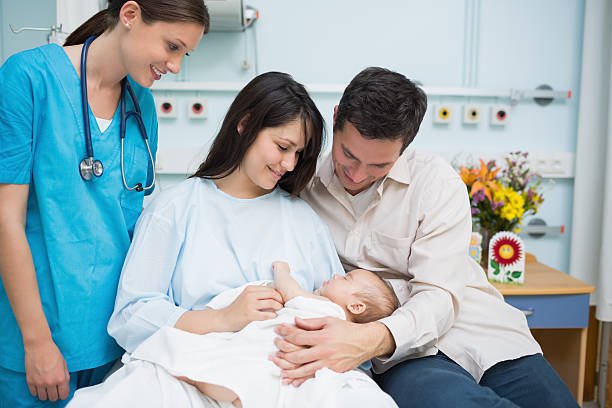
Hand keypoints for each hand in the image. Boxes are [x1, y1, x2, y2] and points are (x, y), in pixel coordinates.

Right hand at [24, 339, 69, 401]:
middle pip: (53, 398)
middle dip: (55, 395)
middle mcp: (50, 382)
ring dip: (45, 394)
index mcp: (60, 378)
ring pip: (43, 397)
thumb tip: (65, 384)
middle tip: (55, 390)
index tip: (62, 393)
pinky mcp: (30, 381)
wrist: (39, 346)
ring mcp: (39, 383)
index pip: (63, 395)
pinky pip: (33, 393)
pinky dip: (37, 391)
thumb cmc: (52, 352)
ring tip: (47, 389)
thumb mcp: (64, 364)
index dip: (63, 394)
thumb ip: (65, 375)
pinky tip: (39, 386)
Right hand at [219, 285, 283, 331]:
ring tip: (280, 311)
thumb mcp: (247, 297)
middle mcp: (250, 294)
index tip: (281, 300)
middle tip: (283, 306)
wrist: (224, 318)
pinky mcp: (249, 315)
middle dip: (280, 300)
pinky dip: (271, 315)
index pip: (270, 288)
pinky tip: (274, 316)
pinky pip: (265, 314)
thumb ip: (258, 294)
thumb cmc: (238, 308)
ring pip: (270, 303)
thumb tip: (274, 294)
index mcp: (250, 288)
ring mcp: (249, 304)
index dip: (278, 294)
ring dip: (278, 307)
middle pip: (272, 294)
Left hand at [272, 317, 390, 384]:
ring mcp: (328, 364)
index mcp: (322, 337)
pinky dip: (302, 380)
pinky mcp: (332, 372)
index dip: (285, 334)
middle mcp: (324, 352)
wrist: (364, 342)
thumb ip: (311, 322)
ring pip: (304, 370)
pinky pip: (314, 377)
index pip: (298, 337)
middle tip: (273, 353)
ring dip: (289, 371)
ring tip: (279, 371)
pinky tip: (293, 381)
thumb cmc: (346, 330)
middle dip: (283, 354)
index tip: (277, 331)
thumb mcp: (329, 321)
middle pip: (297, 356)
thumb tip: (295, 320)